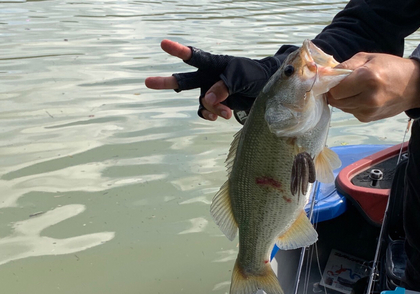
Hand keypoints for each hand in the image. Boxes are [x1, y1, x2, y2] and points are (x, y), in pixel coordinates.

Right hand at [145, 39, 280, 120]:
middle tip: (147, 82)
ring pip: (202, 103)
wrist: (267, 91)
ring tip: (227, 112)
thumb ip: (223, 87)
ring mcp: (210, 92)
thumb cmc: (255, 77)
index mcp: (215, 64)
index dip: (179, 51)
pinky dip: (210, 115)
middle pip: (184, 80)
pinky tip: (219, 117)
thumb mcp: (242, 79)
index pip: (194, 57)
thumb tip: (206, 99)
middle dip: (166, 82)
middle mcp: (208, 77)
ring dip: (212, 109)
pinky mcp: (215, 106)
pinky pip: (205, 112)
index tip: (163, 44)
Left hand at [327, 52, 419, 121]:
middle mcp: (367, 98)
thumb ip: (346, 65)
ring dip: (344, 98)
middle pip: (335, 101)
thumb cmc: (390, 67)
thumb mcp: (369, 58)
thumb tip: (325, 74)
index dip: (332, 84)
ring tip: (357, 89)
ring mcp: (368, 111)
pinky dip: (352, 104)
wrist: (415, 86)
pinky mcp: (368, 119)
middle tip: (345, 84)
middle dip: (336, 92)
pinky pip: (350, 111)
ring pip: (341, 107)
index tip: (335, 79)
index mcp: (368, 78)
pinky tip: (364, 97)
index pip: (335, 89)